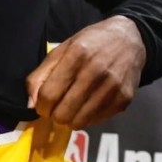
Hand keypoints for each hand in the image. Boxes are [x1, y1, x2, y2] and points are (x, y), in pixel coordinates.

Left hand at [26, 16, 144, 127]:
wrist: (130, 39)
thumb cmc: (91, 44)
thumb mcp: (62, 50)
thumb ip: (41, 75)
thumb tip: (31, 104)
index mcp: (77, 55)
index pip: (48, 95)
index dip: (41, 106)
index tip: (43, 105)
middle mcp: (96, 71)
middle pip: (63, 113)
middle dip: (54, 115)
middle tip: (58, 107)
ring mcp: (112, 87)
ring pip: (79, 122)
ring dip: (70, 119)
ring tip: (72, 107)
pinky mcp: (124, 99)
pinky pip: (96, 121)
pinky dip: (88, 118)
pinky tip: (89, 104)